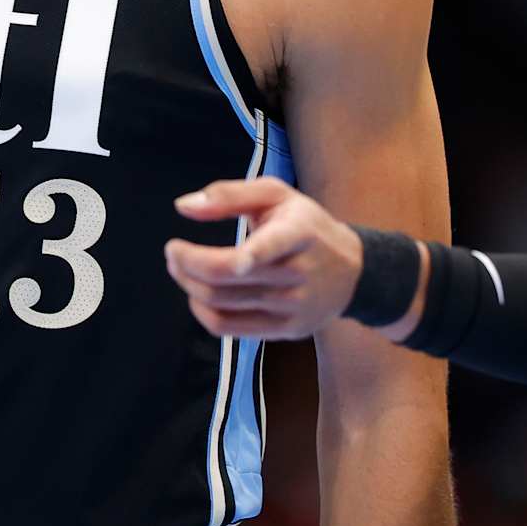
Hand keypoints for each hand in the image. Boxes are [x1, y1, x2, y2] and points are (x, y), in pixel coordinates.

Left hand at [164, 178, 363, 339]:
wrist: (353, 270)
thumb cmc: (306, 225)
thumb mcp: (277, 195)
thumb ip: (229, 195)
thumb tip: (183, 206)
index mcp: (297, 232)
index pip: (270, 246)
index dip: (248, 255)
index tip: (218, 256)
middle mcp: (297, 272)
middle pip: (228, 277)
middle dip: (187, 264)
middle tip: (173, 251)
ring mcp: (293, 306)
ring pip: (223, 303)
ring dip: (189, 285)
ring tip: (180, 268)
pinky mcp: (286, 330)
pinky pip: (230, 328)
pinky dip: (203, 311)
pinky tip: (197, 295)